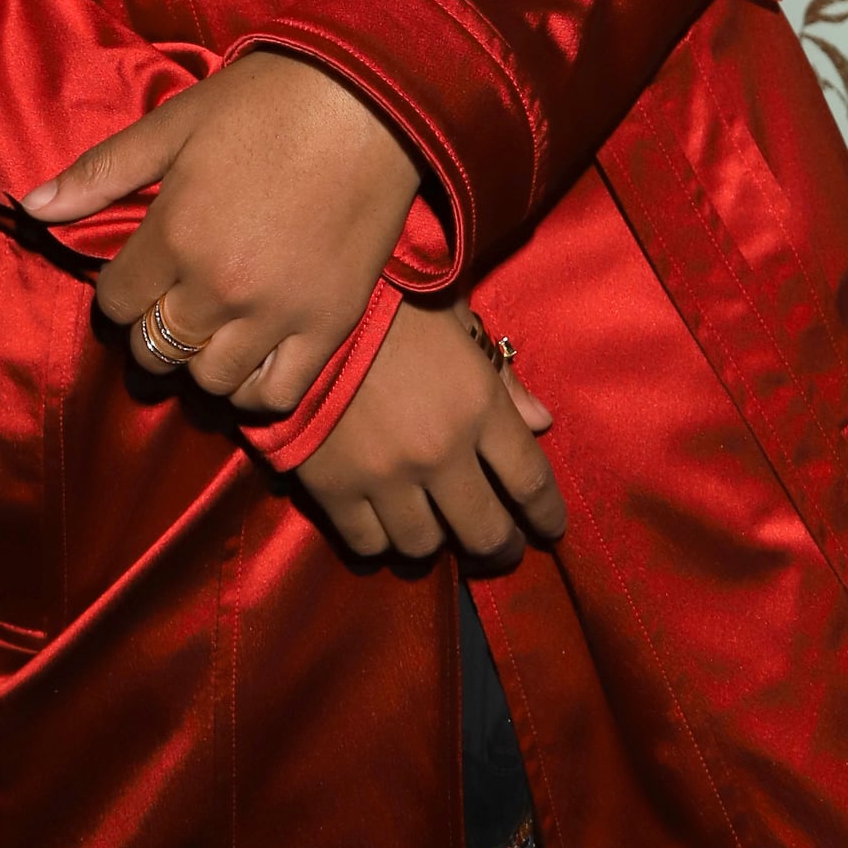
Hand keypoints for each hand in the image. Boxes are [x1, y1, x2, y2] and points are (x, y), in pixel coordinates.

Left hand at [21, 51, 418, 415]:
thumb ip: (101, 172)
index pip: (116, 302)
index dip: (119, 290)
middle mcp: (218, 287)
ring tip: (211, 328)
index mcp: (173, 235)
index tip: (139, 272)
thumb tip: (29, 206)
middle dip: (152, 330)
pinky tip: (252, 357)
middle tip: (171, 303)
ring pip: (210, 381)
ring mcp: (275, 314)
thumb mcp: (172, 124)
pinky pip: (275, 395)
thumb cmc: (264, 102)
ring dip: (201, 360)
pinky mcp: (328, 327)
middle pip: (156, 349)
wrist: (370, 102)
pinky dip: (255, 389)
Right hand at [297, 300, 564, 567]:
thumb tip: (542, 423)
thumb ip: (500, 374)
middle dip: (500, 546)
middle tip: (498, 544)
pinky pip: (368, 544)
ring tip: (433, 528)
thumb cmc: (385, 300)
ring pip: (426, 547)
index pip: (532, 482)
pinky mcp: (334, 489)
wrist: (297, 302)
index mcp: (477, 405)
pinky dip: (380, 541)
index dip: (547, 515)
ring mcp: (386, 477)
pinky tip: (382, 523)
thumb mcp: (453, 318)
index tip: (550, 529)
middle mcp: (440, 452)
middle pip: (487, 533)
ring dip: (435, 542)